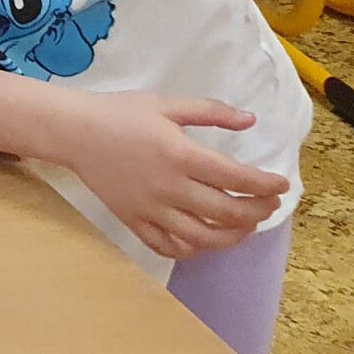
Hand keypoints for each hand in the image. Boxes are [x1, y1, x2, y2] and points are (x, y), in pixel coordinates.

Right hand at [54, 90, 289, 261]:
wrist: (72, 131)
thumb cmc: (120, 113)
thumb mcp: (166, 104)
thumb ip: (210, 111)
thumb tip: (251, 121)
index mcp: (180, 155)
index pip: (237, 179)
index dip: (266, 185)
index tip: (281, 184)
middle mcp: (170, 188)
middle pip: (228, 213)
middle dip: (258, 211)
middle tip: (267, 203)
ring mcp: (151, 210)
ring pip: (204, 238)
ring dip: (233, 236)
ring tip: (244, 225)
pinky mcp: (134, 221)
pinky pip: (169, 247)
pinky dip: (193, 249)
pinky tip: (203, 237)